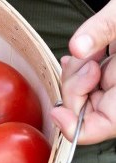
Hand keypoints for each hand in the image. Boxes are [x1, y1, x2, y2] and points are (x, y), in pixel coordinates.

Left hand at [50, 1, 115, 143]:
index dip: (76, 126)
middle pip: (85, 109)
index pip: (102, 127)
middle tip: (88, 61)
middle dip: (75, 87)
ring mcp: (115, 81)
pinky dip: (78, 66)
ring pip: (82, 93)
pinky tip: (84, 52)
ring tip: (92, 48)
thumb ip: (105, 29)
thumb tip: (78, 48)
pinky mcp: (110, 72)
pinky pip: (84, 79)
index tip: (58, 112)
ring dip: (76, 72)